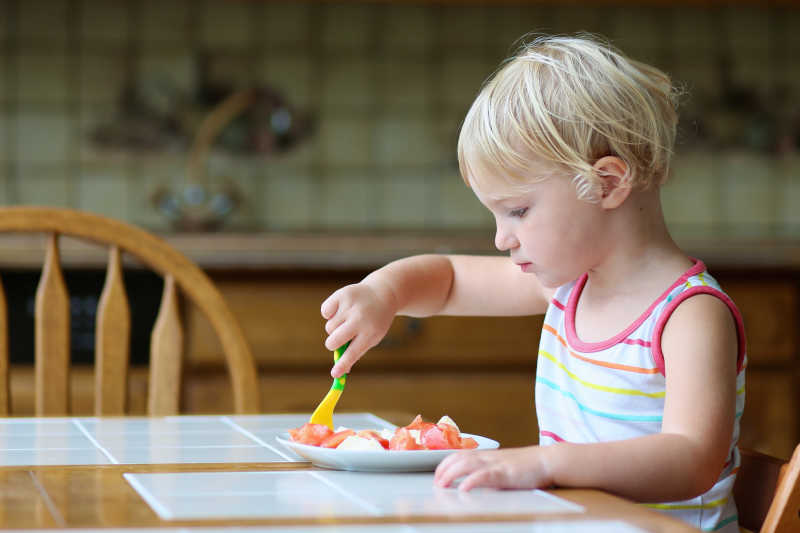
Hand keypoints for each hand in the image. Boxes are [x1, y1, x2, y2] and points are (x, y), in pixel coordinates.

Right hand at [320, 281, 396, 376]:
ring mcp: (351, 306)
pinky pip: (325, 311)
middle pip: (334, 340)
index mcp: (370, 333)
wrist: (383, 294)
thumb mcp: (372, 338)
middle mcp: (360, 319)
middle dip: (332, 345)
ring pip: (329, 327)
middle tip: (336, 342)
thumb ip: (356, 353)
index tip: (335, 374)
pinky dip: (330, 313)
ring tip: (346, 320)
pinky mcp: (342, 294)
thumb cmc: (375, 322)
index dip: (342, 365)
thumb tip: (340, 372)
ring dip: (334, 327)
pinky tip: (342, 310)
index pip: (353, 353)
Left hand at [433, 446, 552, 490]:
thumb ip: (487, 473)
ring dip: (451, 473)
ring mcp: (496, 463)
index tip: (437, 474)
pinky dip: (471, 481)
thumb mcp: (502, 467)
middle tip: (435, 483)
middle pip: (458, 458)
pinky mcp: (505, 473)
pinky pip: (484, 475)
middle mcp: (488, 457)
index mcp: (486, 455)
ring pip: (466, 464)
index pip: (459, 455)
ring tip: (441, 484)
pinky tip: (463, 489)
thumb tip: (472, 483)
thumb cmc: (527, 466)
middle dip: (443, 469)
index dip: (445, 464)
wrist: (547, 461)